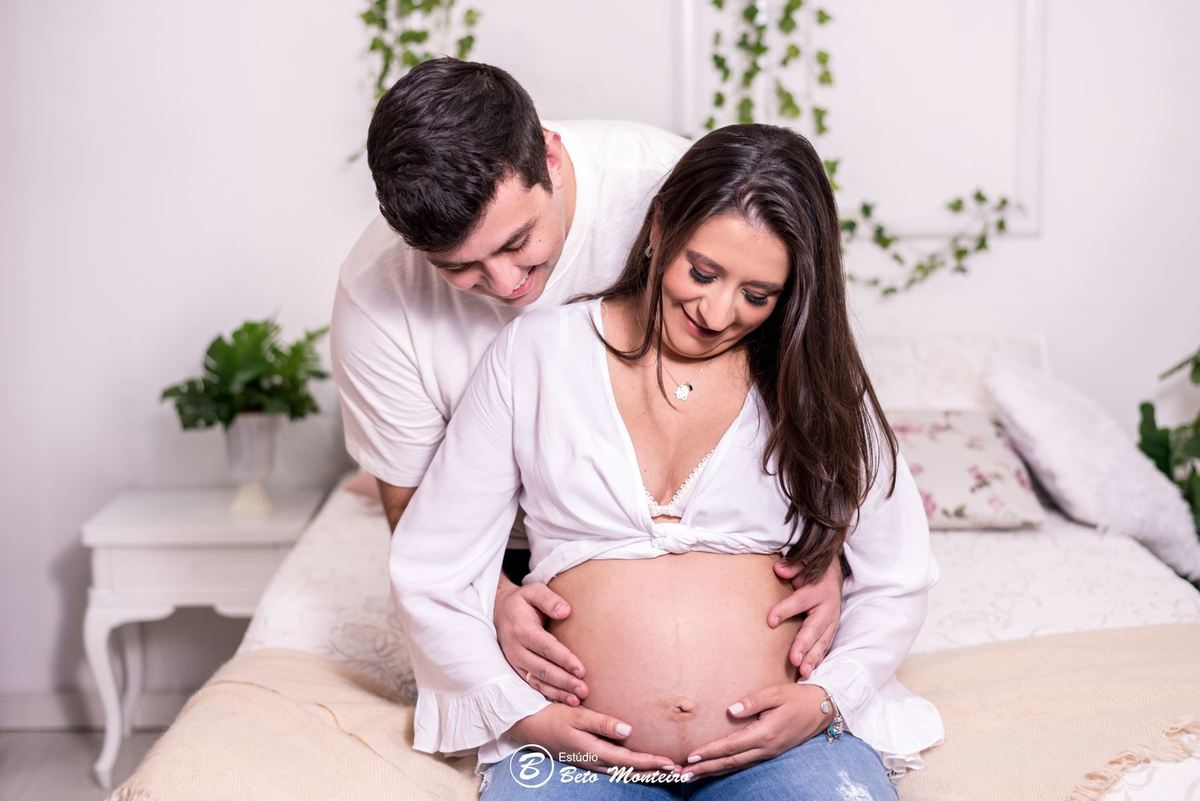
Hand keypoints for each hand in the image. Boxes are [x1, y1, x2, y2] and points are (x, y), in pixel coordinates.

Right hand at [494, 577, 588, 704]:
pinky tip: (563, 701)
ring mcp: (515, 662)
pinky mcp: (516, 669)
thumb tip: (566, 611)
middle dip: (564, 682)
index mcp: (522, 630)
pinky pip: (532, 686)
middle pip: (543, 669)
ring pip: (537, 682)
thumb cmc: (523, 601)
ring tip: (577, 700)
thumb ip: (549, 599)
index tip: (582, 670)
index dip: (564, 660)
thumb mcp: (533, 591)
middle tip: (583, 691)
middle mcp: (516, 649)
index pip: (546, 648)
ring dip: (557, 693)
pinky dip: (548, 695)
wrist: (499, 610)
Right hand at [509, 703, 680, 771]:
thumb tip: (629, 731)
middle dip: (655, 772)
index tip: (671, 763)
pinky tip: (640, 767)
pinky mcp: (588, 759)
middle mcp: (595, 761)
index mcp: (594, 751)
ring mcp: (590, 763)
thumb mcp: (577, 716)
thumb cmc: (553, 717)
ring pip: (624, 772)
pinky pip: (615, 769)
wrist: (530, 727)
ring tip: (666, 771)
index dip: (651, 762)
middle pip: (630, 771)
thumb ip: (603, 723)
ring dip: (646, 772)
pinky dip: (631, 769)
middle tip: (679, 772)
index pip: (629, 760)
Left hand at [682, 683, 832, 777]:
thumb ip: (752, 702)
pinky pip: (745, 763)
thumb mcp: (776, 693)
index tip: (692, 756)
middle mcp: (766, 748)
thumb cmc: (797, 698)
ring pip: (737, 765)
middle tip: (684, 773)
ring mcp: (769, 753)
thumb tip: (730, 710)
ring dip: (714, 770)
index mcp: (765, 733)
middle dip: (706, 768)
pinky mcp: (770, 752)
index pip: (732, 746)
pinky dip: (727, 767)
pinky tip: (716, 767)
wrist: (821, 709)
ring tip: (694, 774)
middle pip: (731, 762)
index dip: (711, 752)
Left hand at [768, 557, 842, 678]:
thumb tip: (779, 569)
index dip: (785, 610)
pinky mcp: (831, 632)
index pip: (800, 601)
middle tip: (793, 659)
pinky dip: (817, 660)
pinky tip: (807, 672)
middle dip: (804, 645)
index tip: (770, 620)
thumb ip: (792, 567)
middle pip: (814, 628)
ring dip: (812, 658)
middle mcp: (828, 609)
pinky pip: (824, 648)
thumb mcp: (803, 564)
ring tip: (802, 671)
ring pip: (822, 642)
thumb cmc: (812, 572)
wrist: (833, 576)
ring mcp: (832, 622)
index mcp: (818, 590)